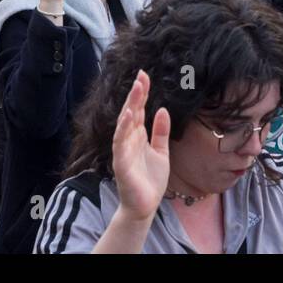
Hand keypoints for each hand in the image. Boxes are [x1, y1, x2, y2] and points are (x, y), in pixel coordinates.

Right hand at [111, 70, 170, 220]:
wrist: (145, 206)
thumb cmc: (150, 180)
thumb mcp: (161, 152)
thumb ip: (161, 132)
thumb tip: (162, 109)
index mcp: (138, 136)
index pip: (138, 110)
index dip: (141, 93)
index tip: (145, 76)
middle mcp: (128, 140)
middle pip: (130, 112)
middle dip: (136, 95)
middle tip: (141, 76)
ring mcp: (123, 151)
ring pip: (124, 124)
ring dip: (129, 106)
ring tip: (136, 90)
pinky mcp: (121, 164)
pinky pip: (120, 144)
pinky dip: (123, 130)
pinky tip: (127, 117)